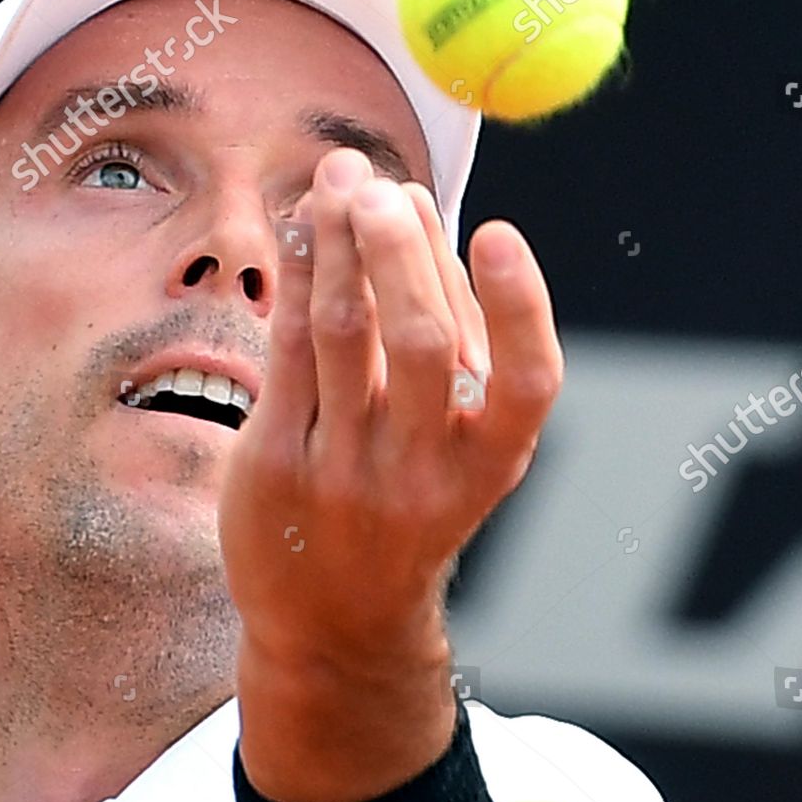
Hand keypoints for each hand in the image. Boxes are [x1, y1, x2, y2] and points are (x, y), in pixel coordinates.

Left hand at [218, 146, 562, 669]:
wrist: (332, 623)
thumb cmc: (403, 505)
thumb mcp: (452, 447)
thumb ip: (447, 338)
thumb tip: (415, 207)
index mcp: (489, 465)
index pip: (525, 381)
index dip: (517, 305)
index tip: (493, 232)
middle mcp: (421, 474)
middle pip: (419, 342)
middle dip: (399, 249)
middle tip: (381, 183)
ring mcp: (343, 472)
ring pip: (342, 334)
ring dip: (339, 243)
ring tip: (339, 178)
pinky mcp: (276, 463)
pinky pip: (286, 350)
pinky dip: (297, 278)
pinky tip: (303, 227)